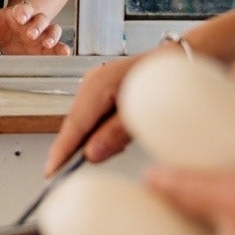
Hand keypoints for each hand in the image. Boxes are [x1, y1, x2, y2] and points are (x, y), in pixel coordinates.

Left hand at [0, 2, 66, 55]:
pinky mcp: (50, 48)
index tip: (21, 17)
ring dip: (52, 36)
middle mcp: (34, 22)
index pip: (24, 8)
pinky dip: (62, 49)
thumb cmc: (3, 27)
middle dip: (37, 26)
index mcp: (20, 13)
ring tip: (48, 43)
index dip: (23, 11)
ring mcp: (44, 34)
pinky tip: (64, 53)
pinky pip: (59, 46)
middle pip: (40, 19)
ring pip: (53, 31)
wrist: (14, 35)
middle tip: (31, 33)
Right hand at [44, 48, 163, 174]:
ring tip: (97, 156)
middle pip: (75, 122)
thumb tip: (89, 155)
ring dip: (87, 141)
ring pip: (83, 120)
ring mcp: (96, 85)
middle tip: (64, 174)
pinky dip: (97, 131)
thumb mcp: (143, 114)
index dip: (61, 150)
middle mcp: (92, 83)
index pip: (74, 125)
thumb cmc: (168, 83)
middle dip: (70, 148)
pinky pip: (93, 115)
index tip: (51, 172)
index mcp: (98, 85)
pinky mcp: (104, 90)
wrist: (183, 60)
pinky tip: (111, 141)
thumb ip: (115, 134)